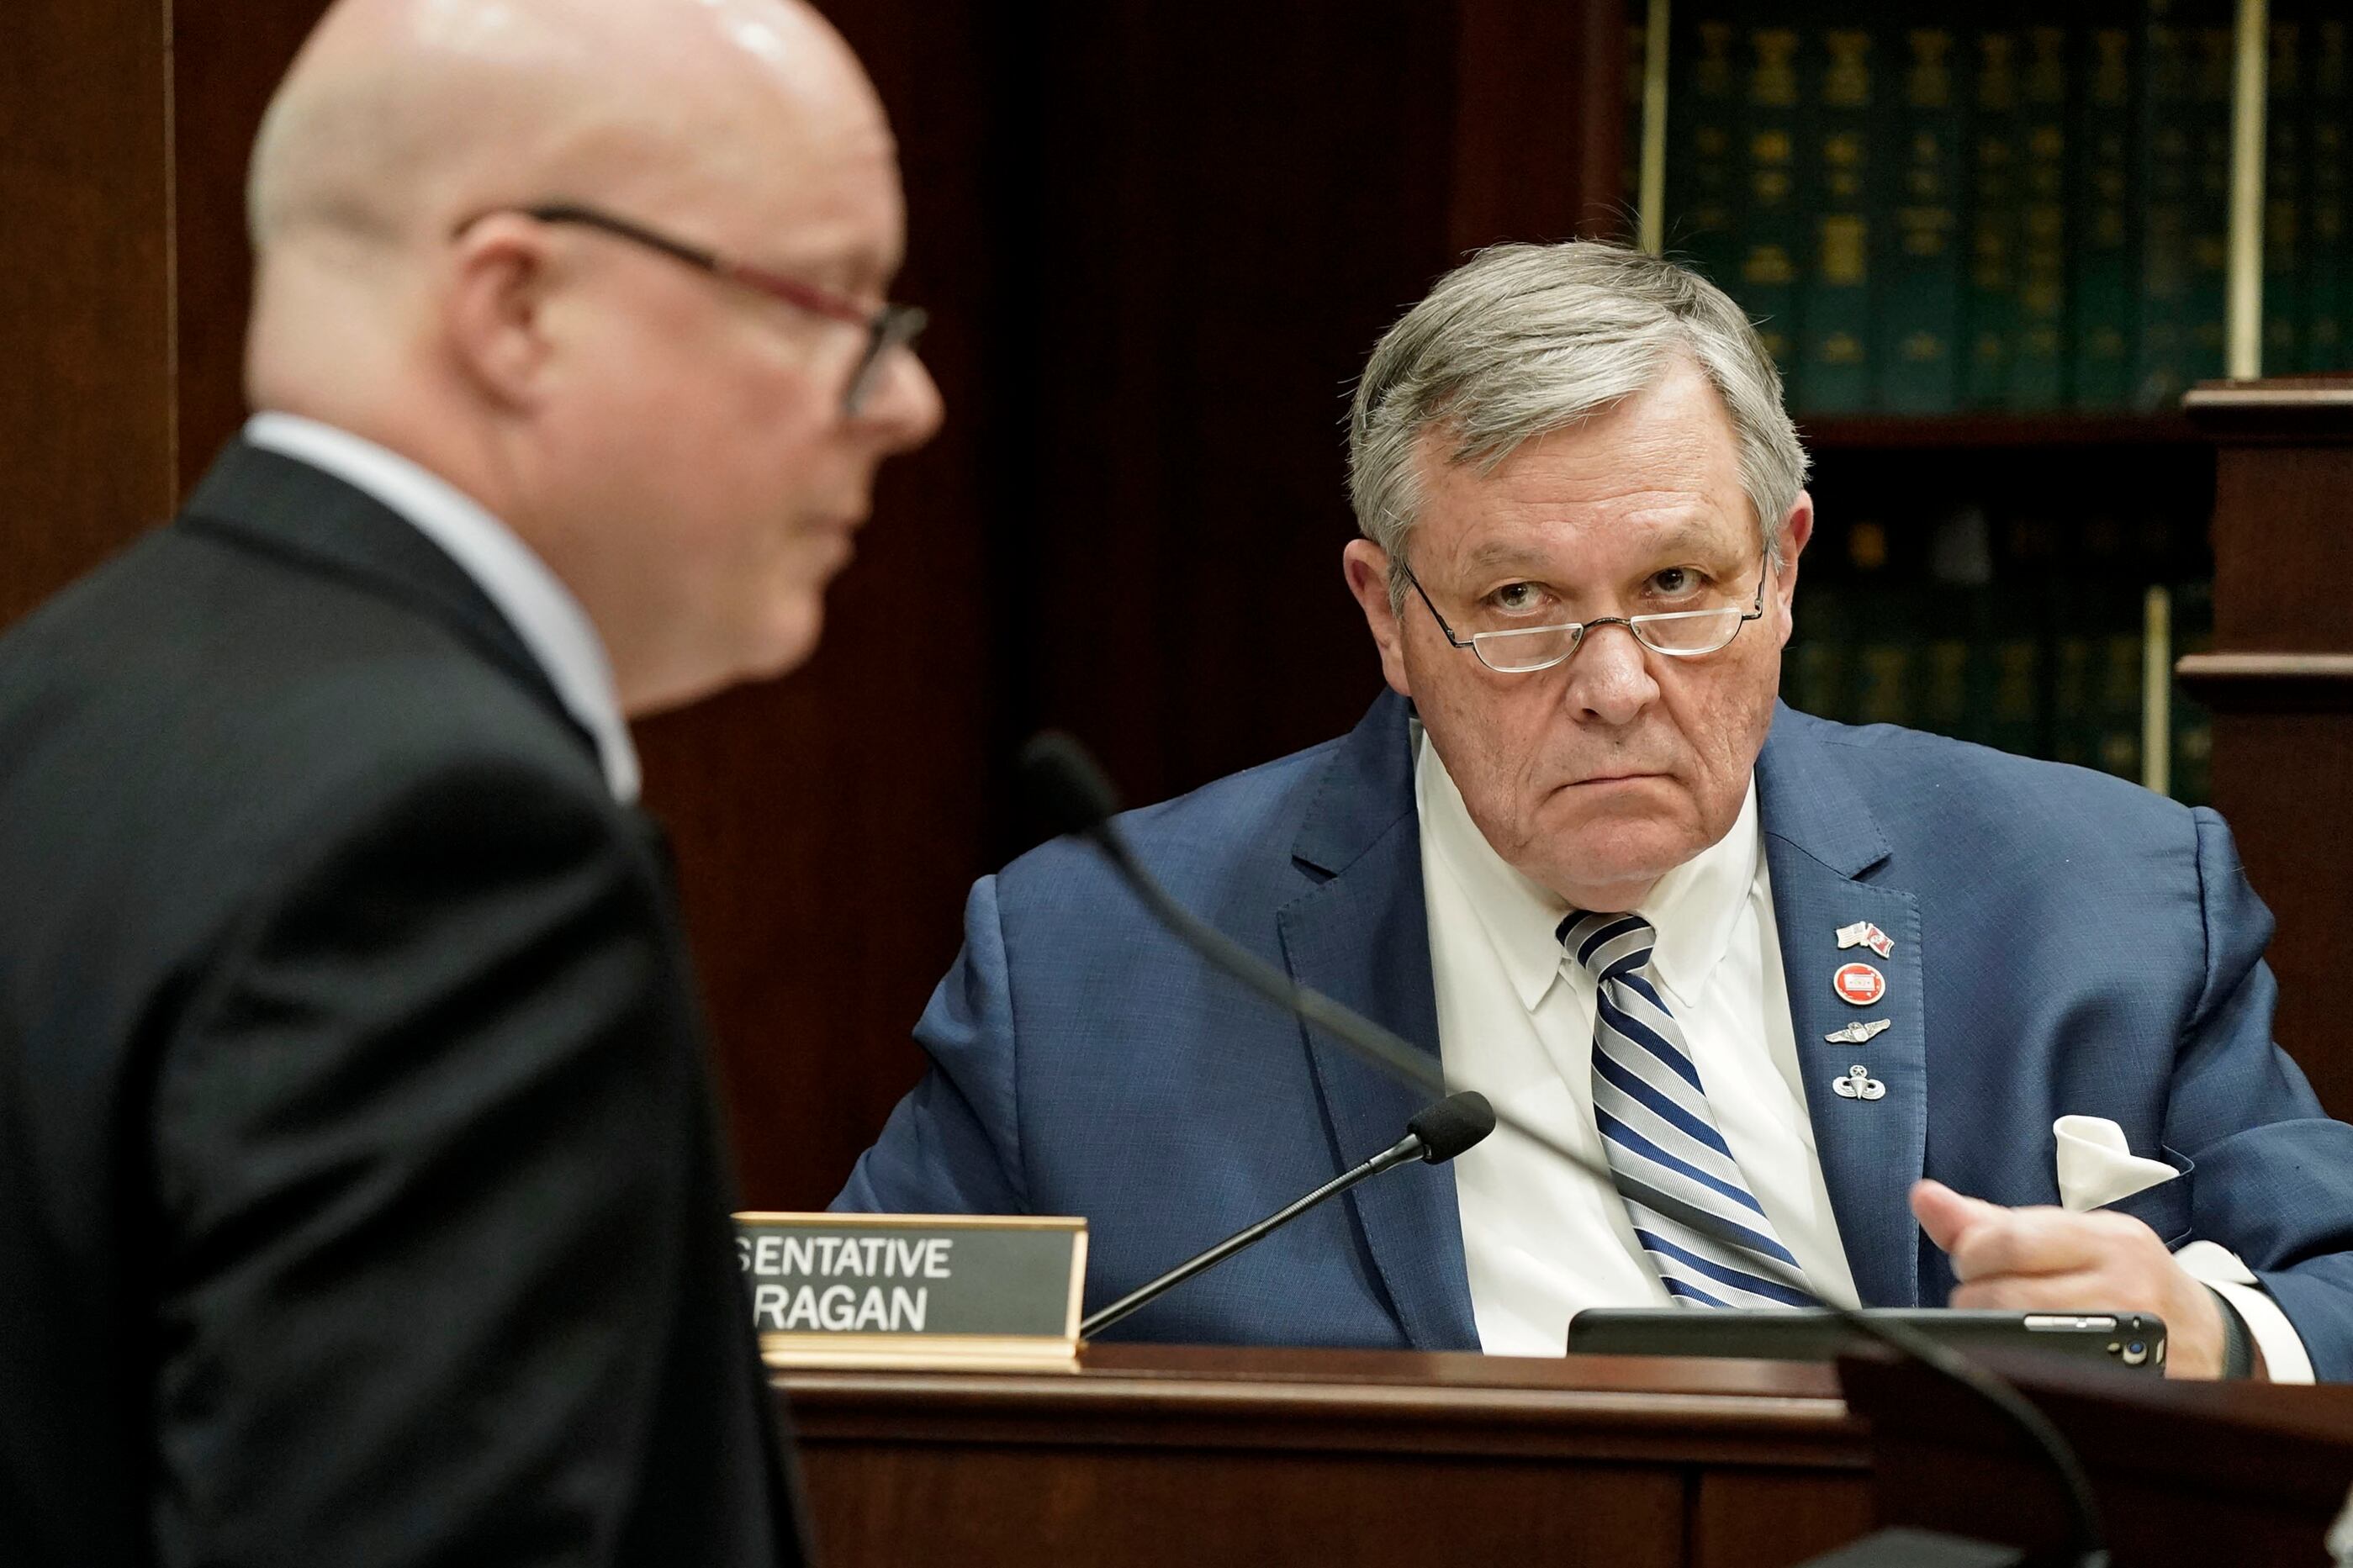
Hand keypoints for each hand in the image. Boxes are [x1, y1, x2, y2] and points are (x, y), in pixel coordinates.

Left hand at [1910, 1179, 2229, 1378]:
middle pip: (2005, 1298)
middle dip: (1977, 1299)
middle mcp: (2128, 1287)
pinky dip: (2021, 1369)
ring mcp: (2133, 1344)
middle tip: (1989, 1300)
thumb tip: (1923, 1196)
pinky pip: (2046, 1380)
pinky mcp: (2129, 1390)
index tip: (1976, 1264)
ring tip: (2006, 1327)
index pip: (2007, 1242)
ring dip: (1991, 1335)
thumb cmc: (2123, 1278)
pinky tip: (2027, 1359)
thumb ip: (1989, 1221)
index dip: (1971, 1256)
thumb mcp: (2069, 1237)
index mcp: (2110, 1239)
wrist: (2207, 1338)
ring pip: (2017, 1341)